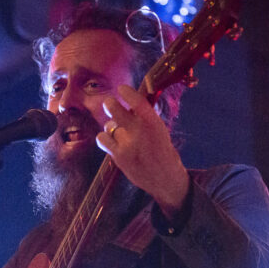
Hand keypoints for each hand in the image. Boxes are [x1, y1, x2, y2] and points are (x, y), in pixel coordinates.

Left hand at [96, 84, 189, 217]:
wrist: (165, 179)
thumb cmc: (162, 152)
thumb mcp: (160, 131)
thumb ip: (145, 118)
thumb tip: (130, 103)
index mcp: (154, 123)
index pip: (137, 101)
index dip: (126, 92)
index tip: (121, 89)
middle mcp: (140, 131)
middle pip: (114, 108)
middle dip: (110, 104)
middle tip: (109, 104)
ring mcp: (127, 144)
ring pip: (108, 125)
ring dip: (110, 126)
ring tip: (118, 131)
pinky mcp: (119, 156)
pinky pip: (103, 139)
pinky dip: (104, 139)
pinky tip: (111, 141)